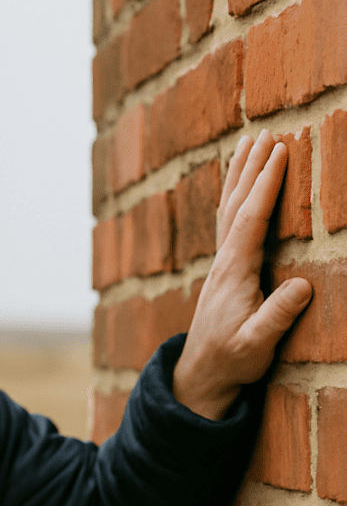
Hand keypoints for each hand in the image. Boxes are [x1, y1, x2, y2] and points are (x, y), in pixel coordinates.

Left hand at [173, 130, 312, 419]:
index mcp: (235, 272)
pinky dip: (235, 196)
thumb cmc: (232, 359)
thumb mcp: (257, 344)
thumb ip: (277, 316)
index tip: (279, 152)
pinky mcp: (224, 270)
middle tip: (264, 133)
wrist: (202, 373)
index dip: (266, 185)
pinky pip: (228, 223)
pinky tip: (238, 187)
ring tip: (249, 144)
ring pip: (228, 209)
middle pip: (235, 204)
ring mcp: (221, 264)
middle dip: (251, 168)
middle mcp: (224, 262)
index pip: (250, 219)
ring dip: (240, 176)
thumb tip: (303, 286)